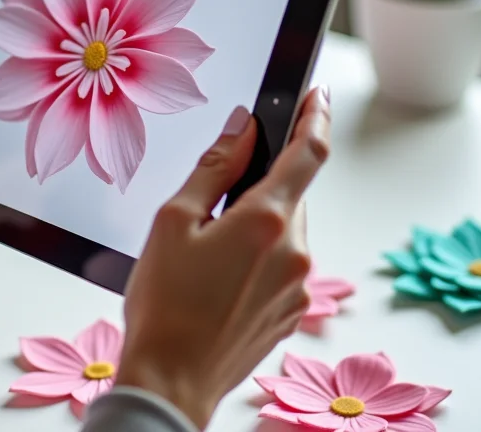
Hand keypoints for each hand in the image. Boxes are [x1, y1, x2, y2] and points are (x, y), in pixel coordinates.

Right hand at [115, 88, 331, 429]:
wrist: (170, 382)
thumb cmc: (163, 307)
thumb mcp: (173, 221)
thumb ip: (214, 168)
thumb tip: (242, 129)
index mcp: (267, 222)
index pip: (309, 153)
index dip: (316, 117)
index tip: (317, 97)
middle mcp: (295, 253)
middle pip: (291, 196)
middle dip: (259, 189)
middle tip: (213, 208)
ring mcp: (298, 287)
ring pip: (285, 233)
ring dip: (256, 229)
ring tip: (206, 258)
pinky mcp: (291, 314)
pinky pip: (282, 268)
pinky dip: (258, 261)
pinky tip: (218, 283)